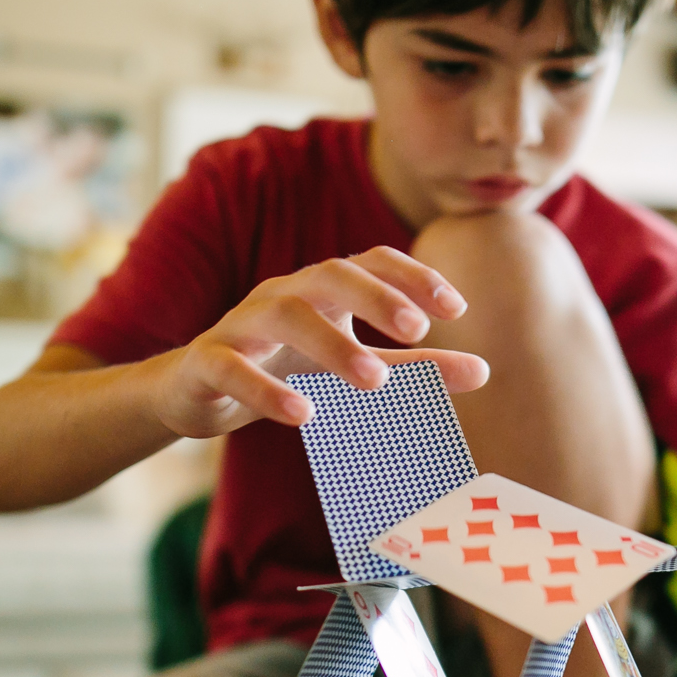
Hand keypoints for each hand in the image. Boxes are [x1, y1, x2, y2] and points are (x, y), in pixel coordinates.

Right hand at [150, 246, 490, 437]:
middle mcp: (282, 295)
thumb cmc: (280, 367)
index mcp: (320, 290)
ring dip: (333, 343)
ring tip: (374, 380)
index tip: (455, 310)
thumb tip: (484, 372)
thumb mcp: (350, 365)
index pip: (370, 261)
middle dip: (376, 297)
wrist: (192, 391)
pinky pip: (233, 368)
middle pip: (329, 274)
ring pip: (284, 314)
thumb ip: (413, 367)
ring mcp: (241, 325)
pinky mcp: (207, 364)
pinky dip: (266, 389)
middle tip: (418, 331)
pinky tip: (303, 414)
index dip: (412, 276)